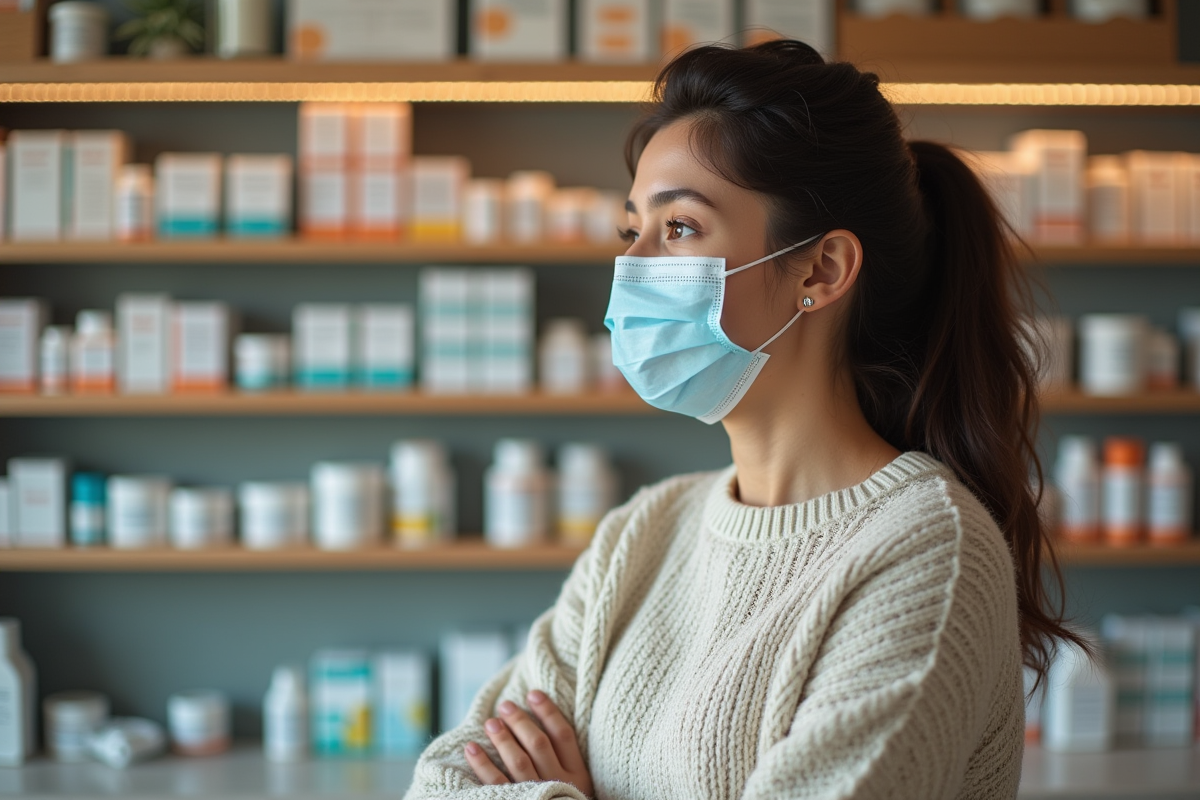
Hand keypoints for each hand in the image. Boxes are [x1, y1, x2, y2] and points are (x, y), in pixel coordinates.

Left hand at [464, 689, 592, 797]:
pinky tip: (471, 748)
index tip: (533, 693)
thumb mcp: (580, 784)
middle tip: (505, 705)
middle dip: (520, 722)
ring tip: (490, 722)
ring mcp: (538, 795)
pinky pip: (497, 783)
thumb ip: (566, 759)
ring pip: (519, 761)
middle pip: (538, 745)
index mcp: (578, 775)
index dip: (548, 711)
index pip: (563, 735)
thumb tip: (542, 724)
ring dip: (502, 738)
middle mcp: (559, 783)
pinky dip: (482, 764)